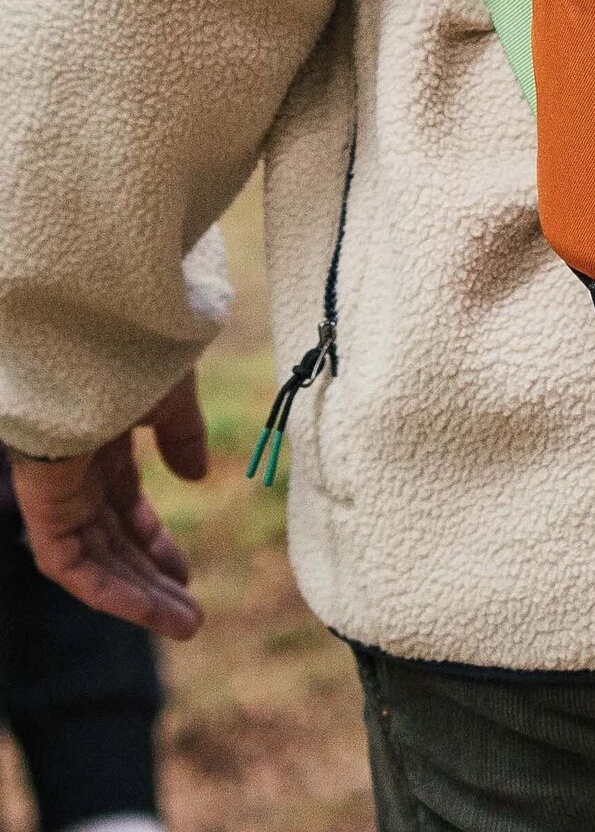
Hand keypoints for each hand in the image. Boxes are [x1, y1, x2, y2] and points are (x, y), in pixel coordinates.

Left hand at [8, 371, 208, 640]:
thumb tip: (193, 477)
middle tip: (189, 614)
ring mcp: (57, 488)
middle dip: (150, 578)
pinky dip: (107, 591)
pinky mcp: (43, 504)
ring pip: (94, 559)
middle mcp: (74, 469)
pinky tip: (147, 609)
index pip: (122, 504)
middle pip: (110, 540)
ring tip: (185, 625)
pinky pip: (69, 563)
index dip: (153, 541)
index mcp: (100, 438)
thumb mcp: (171, 394)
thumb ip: (181, 435)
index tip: (185, 573)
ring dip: (137, 596)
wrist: (94, 327)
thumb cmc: (135, 348)